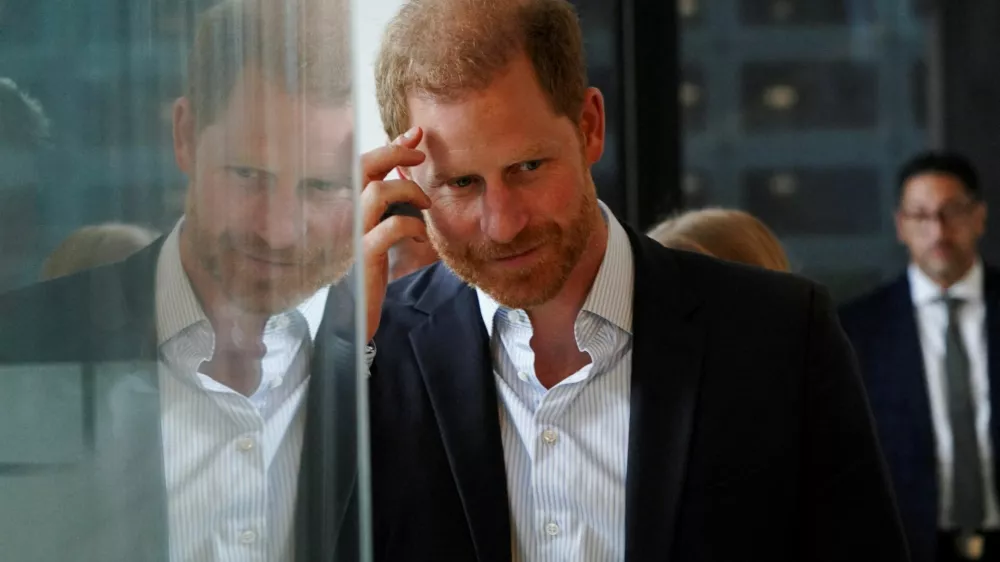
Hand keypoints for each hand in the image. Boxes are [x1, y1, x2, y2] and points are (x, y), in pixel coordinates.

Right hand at [360, 127, 430, 341]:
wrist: (351, 317)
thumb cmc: (368, 271)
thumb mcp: (379, 231)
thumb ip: (391, 203)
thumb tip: (410, 172)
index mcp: (347, 205)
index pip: (364, 162)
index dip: (391, 143)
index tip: (417, 133)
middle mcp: (343, 215)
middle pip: (362, 166)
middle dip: (394, 152)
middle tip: (421, 155)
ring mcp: (351, 235)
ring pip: (376, 193)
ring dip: (407, 191)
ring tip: (425, 203)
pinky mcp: (363, 257)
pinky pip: (389, 228)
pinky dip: (411, 225)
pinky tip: (421, 234)